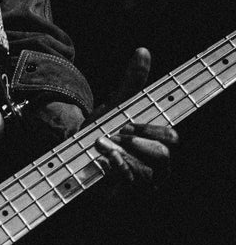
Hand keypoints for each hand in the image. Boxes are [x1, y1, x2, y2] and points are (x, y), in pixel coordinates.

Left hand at [92, 48, 178, 191]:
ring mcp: (140, 182)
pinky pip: (127, 186)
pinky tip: (101, 162)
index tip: (129, 122)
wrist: (73, 148)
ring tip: (100, 144)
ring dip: (120, 155)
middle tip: (116, 133)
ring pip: (144, 173)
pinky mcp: (123, 194)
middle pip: (162, 157)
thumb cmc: (102, 126)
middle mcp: (154, 164)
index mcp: (157, 141)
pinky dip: (114, 170)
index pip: (171, 137)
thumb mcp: (117, 103)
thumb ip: (132, 82)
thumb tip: (143, 50)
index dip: (152, 129)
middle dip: (137, 143)